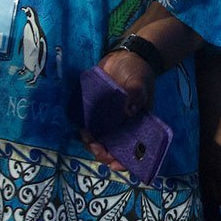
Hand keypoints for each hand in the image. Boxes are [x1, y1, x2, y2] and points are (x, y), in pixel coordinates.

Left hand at [80, 50, 154, 172]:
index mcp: (137, 125)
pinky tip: (80, 125)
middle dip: (102, 152)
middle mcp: (123, 126)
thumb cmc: (139, 73)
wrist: (126, 57)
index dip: (124, 161)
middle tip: (93, 143)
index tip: (113, 163)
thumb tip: (128, 111)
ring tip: (85, 133)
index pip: (133, 150)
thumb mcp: (140, 83)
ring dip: (91, 142)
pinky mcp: (96, 110)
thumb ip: (136, 95)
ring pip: (99, 140)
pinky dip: (84, 129)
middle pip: (112, 149)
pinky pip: (89, 125)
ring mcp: (109, 120)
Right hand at [202, 105, 220, 220]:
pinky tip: (216, 188)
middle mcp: (206, 173)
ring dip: (218, 199)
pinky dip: (211, 191)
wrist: (208, 114)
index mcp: (218, 171)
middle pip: (216, 197)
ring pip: (207, 191)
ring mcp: (199, 168)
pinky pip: (202, 183)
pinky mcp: (196, 163)